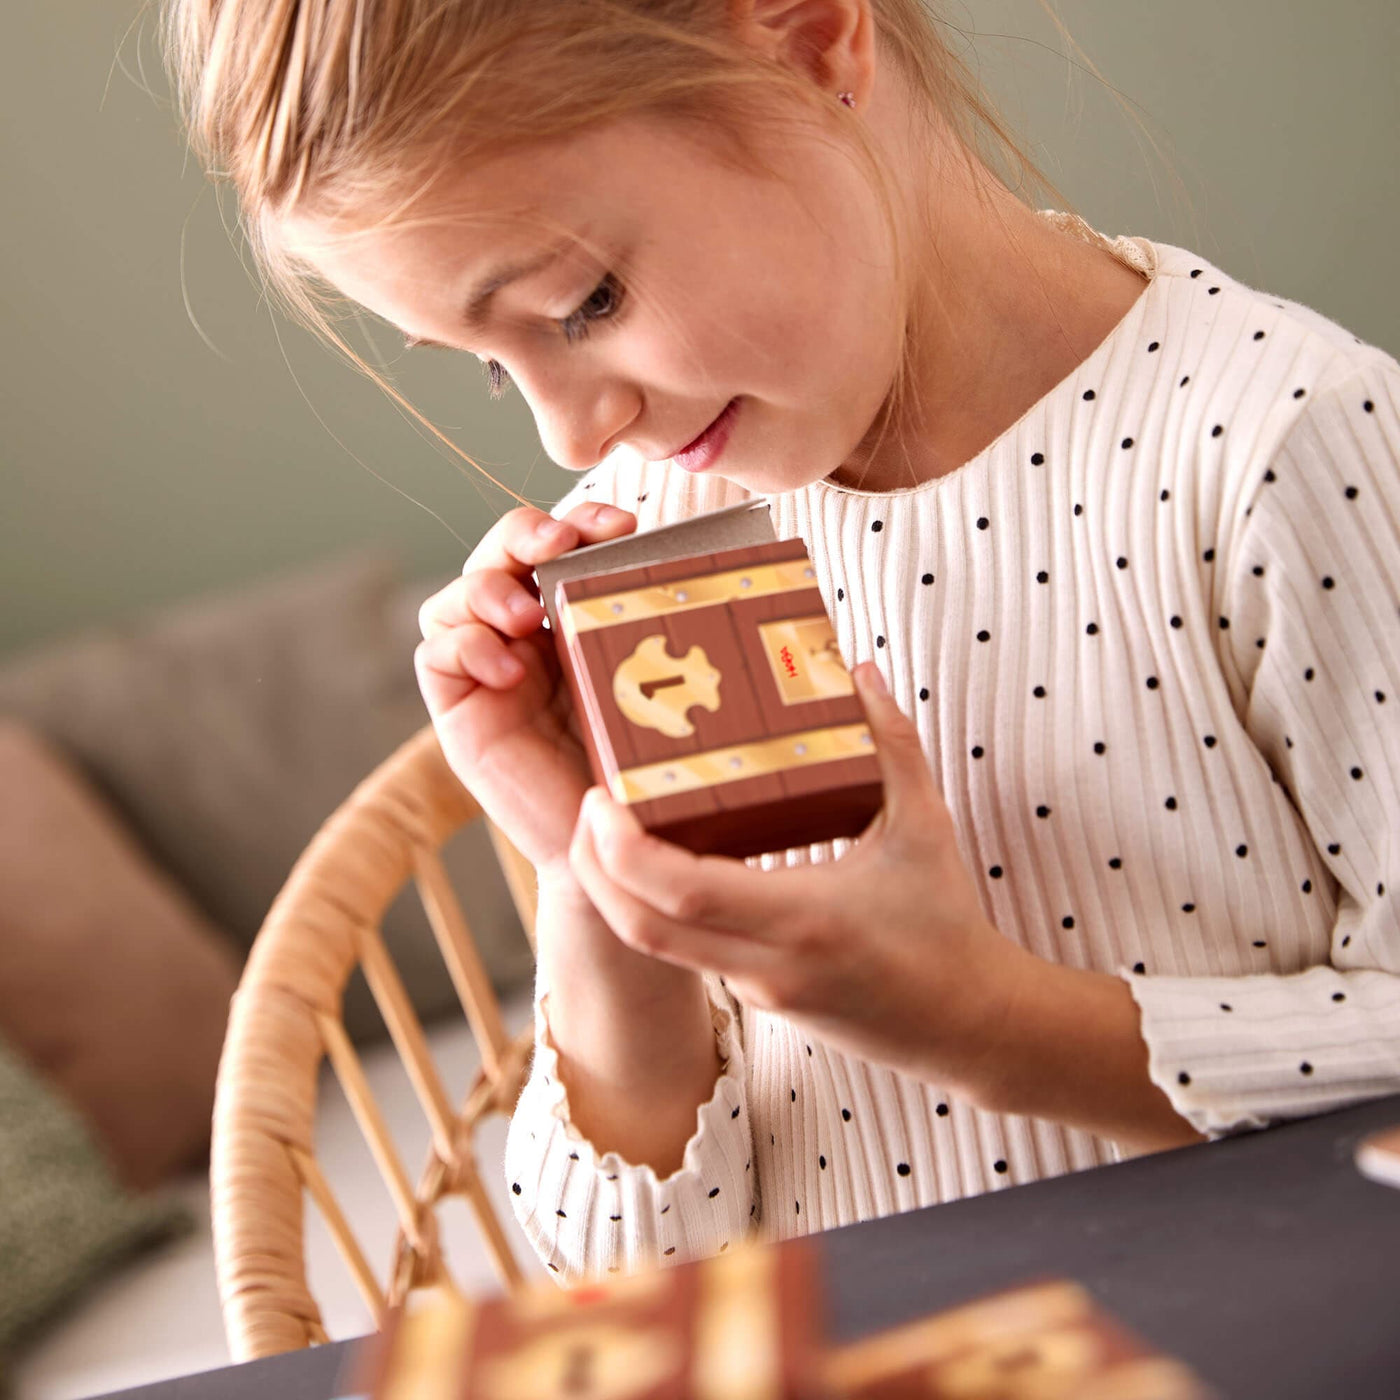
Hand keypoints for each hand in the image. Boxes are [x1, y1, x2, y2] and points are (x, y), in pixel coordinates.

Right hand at [415, 501, 635, 876]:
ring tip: (527, 617)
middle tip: (558, 544)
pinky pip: (435, 652)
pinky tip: (508, 668)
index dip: (582, 520)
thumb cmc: (642, 767)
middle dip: (524, 533)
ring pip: (458, 593)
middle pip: (501, 551)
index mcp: (576, 617)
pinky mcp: (459, 707)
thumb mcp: (659, 689)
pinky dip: (465, 644)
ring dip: (488, 588)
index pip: (563, 543)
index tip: (622, 525)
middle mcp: (526, 635)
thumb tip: (721, 571)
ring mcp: (488, 668)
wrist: (614, 850)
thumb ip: (663, 636)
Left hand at [566, 662, 1028, 1095]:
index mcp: (803, 919)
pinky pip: (684, 951)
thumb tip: (859, 671)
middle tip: (588, 803)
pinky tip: (660, 861)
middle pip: (638, 928)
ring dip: (614, 889)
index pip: (680, 894)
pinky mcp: (755, 998)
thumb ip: (892, 743)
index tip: (600, 797)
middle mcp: (765, 963)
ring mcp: (754, 988)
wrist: (967, 1024)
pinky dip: (654, 907)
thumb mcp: (925, 826)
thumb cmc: (947, 927)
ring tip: (609, 824)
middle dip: (591, 868)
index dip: (621, 849)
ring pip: (653, 946)